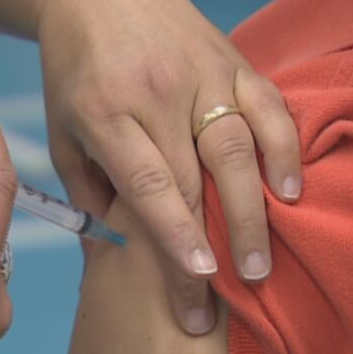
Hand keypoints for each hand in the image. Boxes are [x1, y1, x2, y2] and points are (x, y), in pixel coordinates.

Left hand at [37, 0, 300, 333]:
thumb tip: (113, 246)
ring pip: (237, 147)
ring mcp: (200, 75)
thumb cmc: (74, 72)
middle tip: (229, 293)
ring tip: (261, 261)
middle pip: (196, 178)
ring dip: (254, 209)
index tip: (197, 280)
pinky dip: (283, 148)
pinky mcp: (230, 60)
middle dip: (215, 242)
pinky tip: (290, 190)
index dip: (174, 235)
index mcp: (106, 114)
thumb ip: (86, 188)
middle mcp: (157, 95)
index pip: (148, 184)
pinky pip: (267, 106)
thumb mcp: (61, 130)